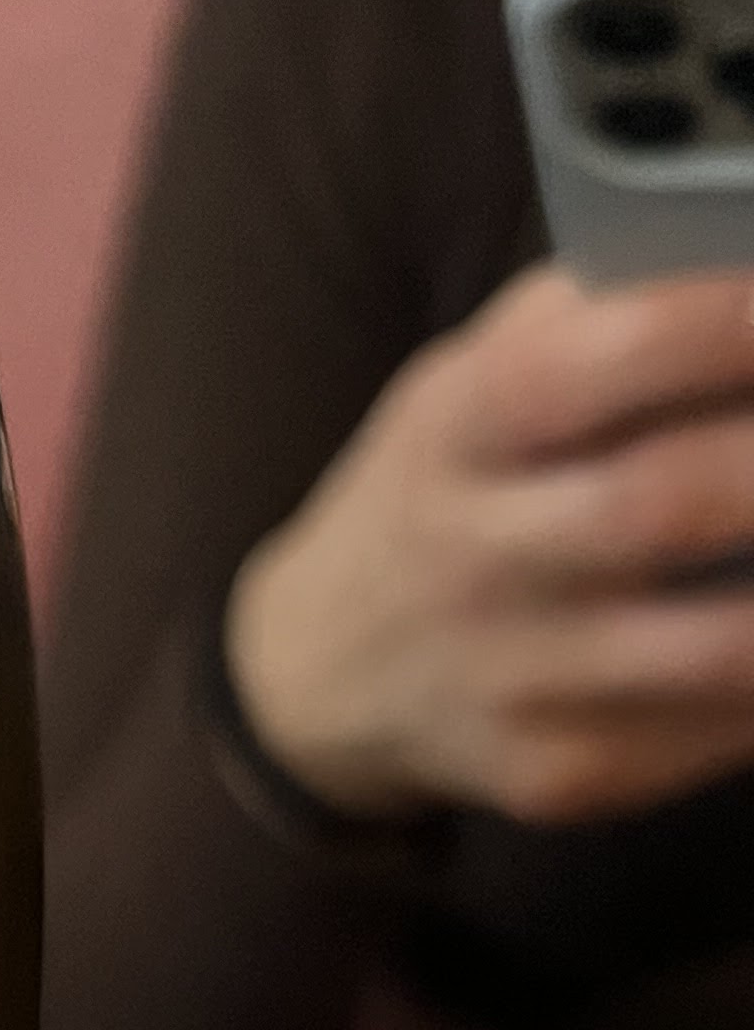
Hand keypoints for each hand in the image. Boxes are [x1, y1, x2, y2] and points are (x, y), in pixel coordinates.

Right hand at [228, 262, 753, 823]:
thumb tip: (746, 257)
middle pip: (664, 508)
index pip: (588, 366)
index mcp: (454, 430)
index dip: (723, 329)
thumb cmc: (441, 492)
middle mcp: (470, 561)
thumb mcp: (467, 380)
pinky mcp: (558, 773)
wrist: (319, 671)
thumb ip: (590, 322)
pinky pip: (719, 731)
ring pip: (718, 649)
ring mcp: (513, 681)